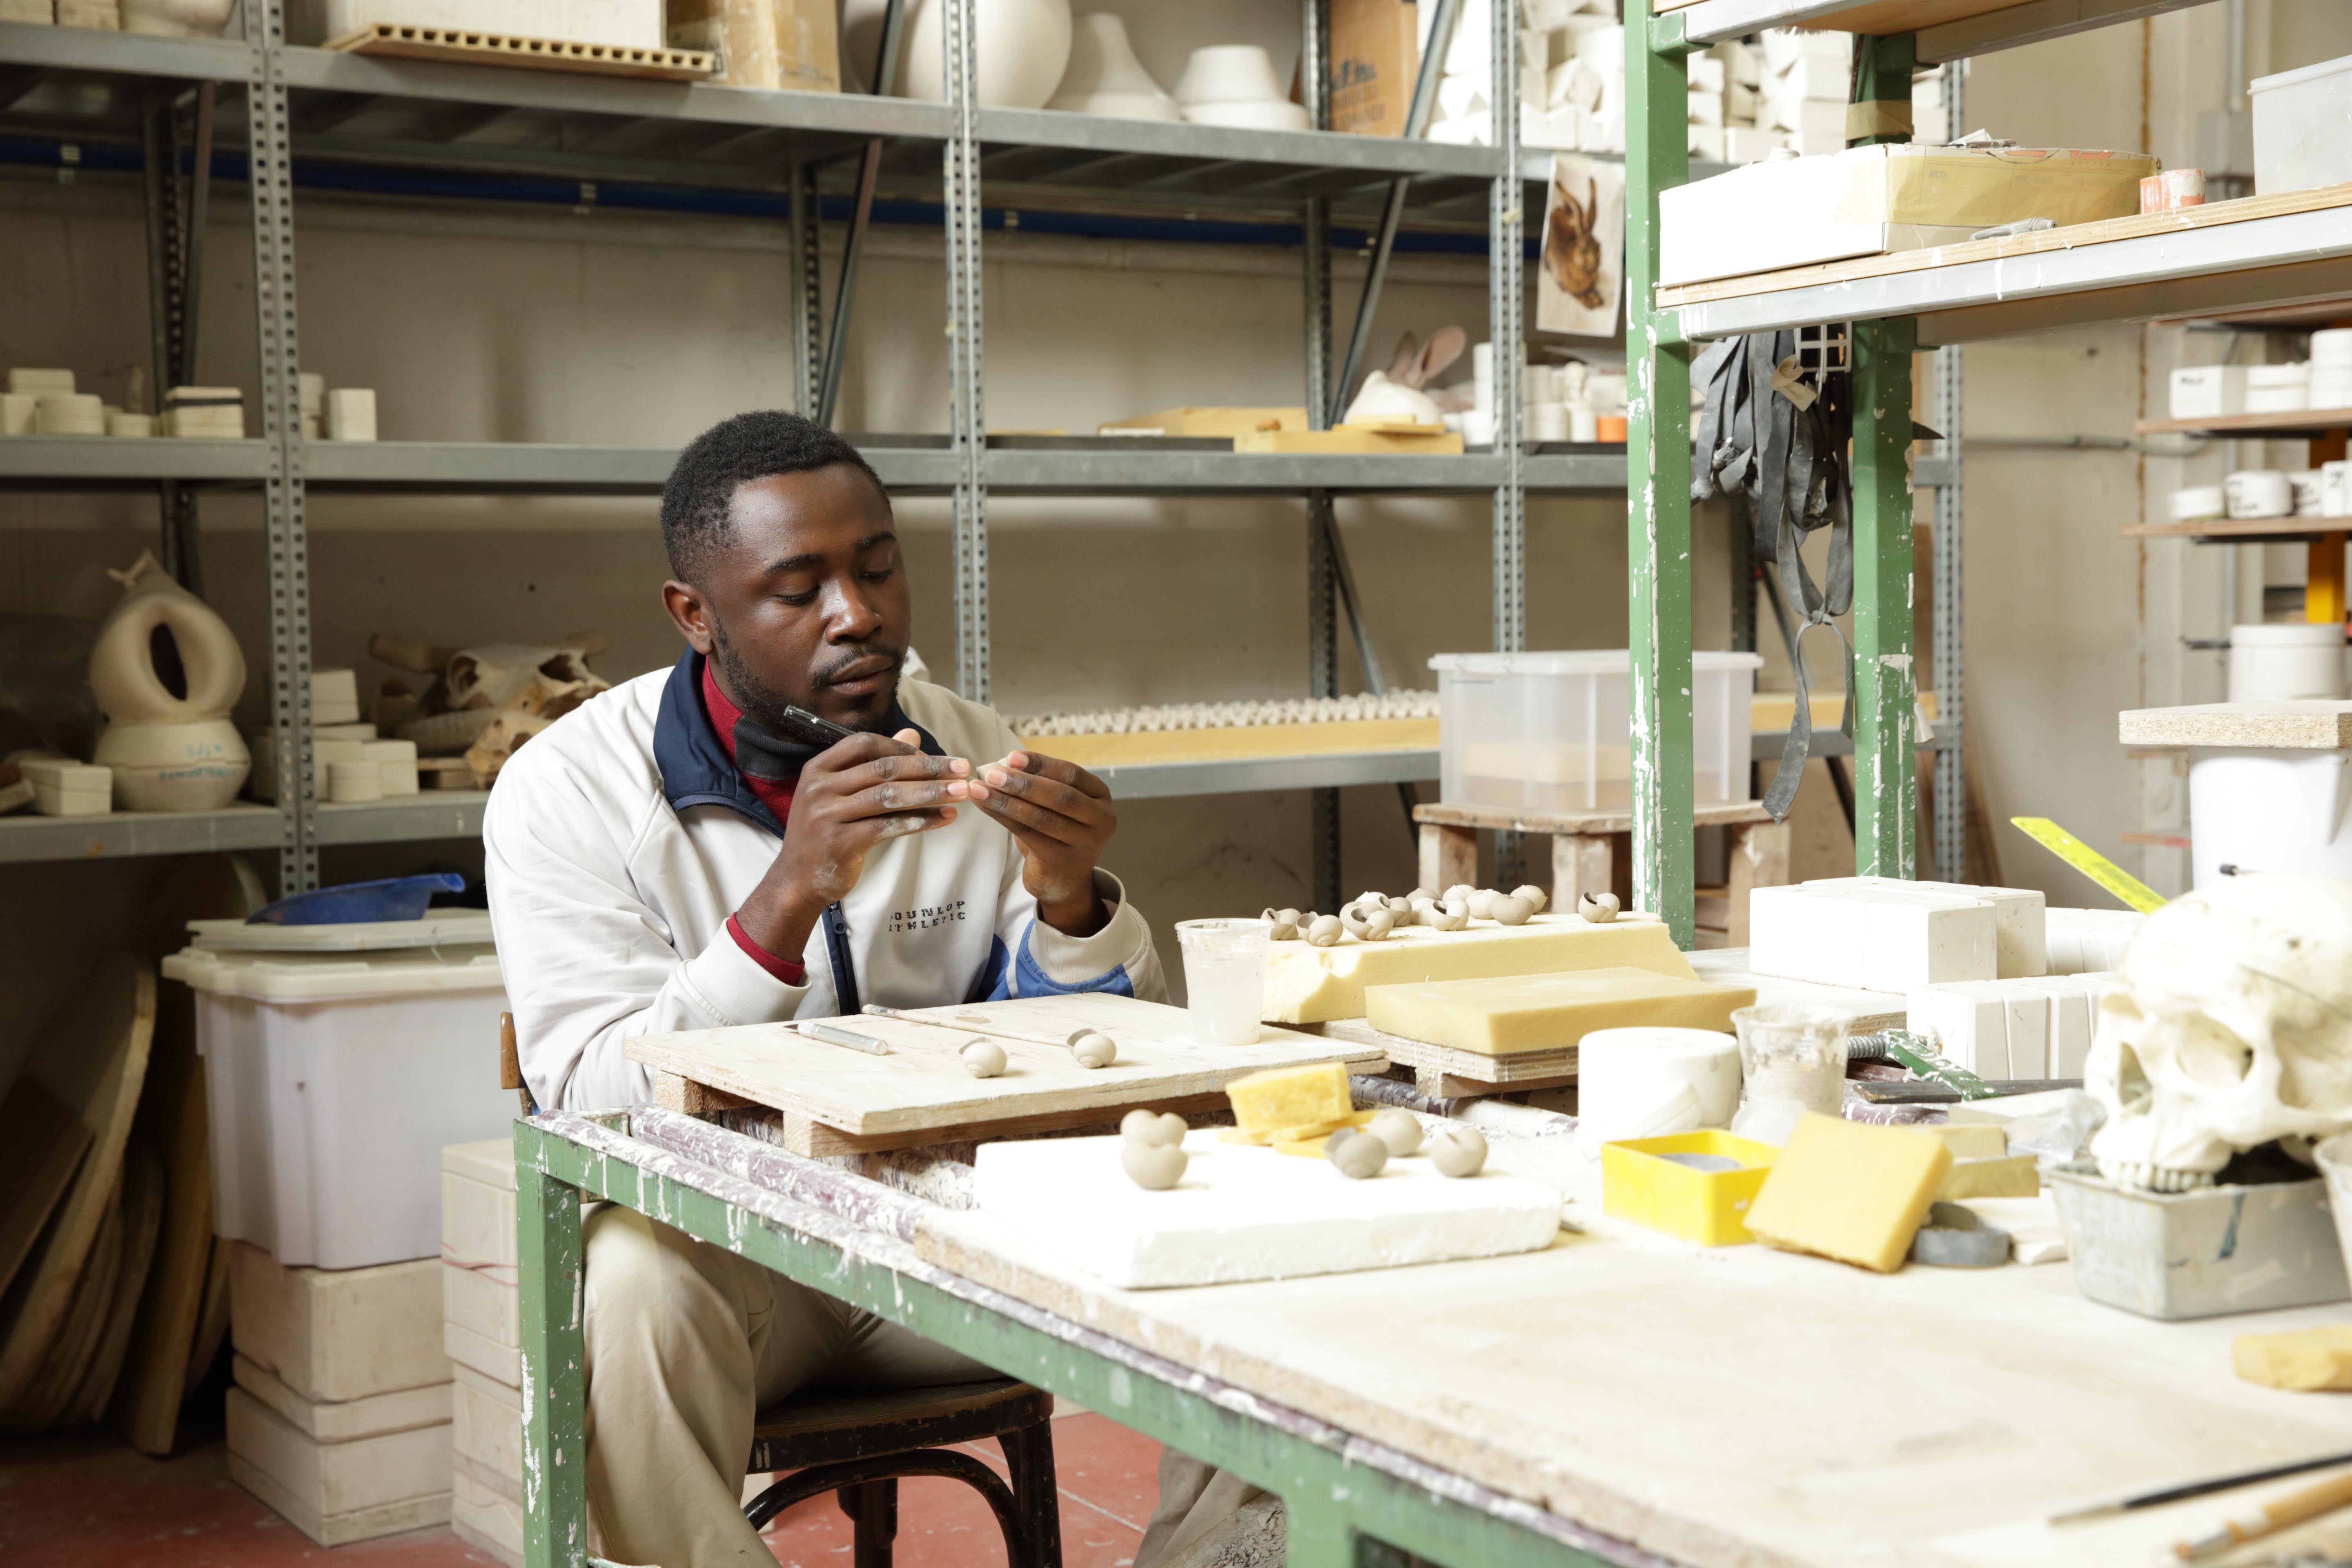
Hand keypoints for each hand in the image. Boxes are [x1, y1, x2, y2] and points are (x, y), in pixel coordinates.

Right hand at [735, 729, 968, 959]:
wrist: (797, 880)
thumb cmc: (825, 832)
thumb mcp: (841, 793)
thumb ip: (875, 765)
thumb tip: (913, 736)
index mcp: (819, 768)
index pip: (864, 744)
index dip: (901, 748)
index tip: (934, 755)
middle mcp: (820, 788)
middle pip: (883, 769)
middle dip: (929, 767)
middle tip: (963, 768)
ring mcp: (827, 815)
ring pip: (889, 797)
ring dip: (930, 792)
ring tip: (961, 792)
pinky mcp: (840, 842)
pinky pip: (887, 827)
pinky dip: (919, 821)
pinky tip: (943, 819)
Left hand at [967, 750, 1114, 936]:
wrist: (1064, 879)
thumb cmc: (1057, 831)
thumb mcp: (1057, 804)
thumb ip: (1039, 782)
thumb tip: (1003, 763)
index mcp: (1100, 796)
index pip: (1071, 774)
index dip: (1041, 763)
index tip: (1011, 756)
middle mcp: (1101, 820)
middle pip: (1060, 796)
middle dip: (1022, 783)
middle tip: (990, 773)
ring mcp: (1085, 844)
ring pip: (1041, 818)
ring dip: (1006, 801)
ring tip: (979, 789)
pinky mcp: (1062, 862)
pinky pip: (1028, 836)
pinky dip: (1003, 818)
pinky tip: (984, 806)